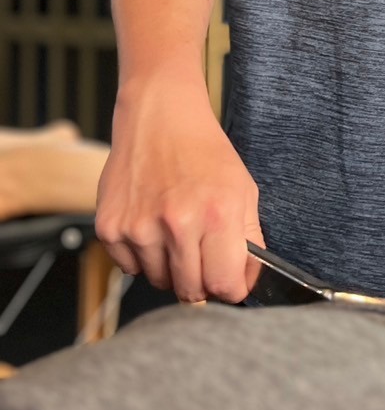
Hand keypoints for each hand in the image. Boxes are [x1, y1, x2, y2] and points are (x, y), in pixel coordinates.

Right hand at [96, 68, 264, 303]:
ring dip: (170, 268)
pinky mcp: (110, 228)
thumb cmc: (205, 152)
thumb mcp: (243, 189)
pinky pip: (130, 268)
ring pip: (159, 282)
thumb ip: (249, 240)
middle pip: (191, 292)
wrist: (159, 117)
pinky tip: (151, 224)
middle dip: (201, 282)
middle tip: (201, 253)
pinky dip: (142, 256)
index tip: (229, 280)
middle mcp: (177, 224)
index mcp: (217, 214)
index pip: (226, 287)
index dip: (231, 288)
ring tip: (175, 231)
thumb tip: (247, 283)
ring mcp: (138, 228)